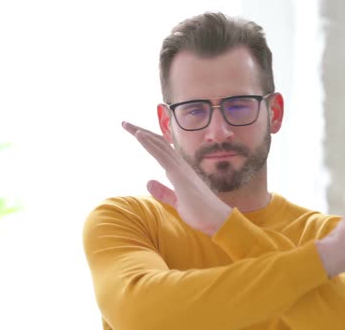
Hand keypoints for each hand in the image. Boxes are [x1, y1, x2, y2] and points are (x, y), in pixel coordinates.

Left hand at [122, 121, 231, 235]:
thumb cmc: (202, 214)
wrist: (218, 221)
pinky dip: (150, 144)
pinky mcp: (180, 175)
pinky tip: (139, 135)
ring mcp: (181, 169)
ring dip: (142, 134)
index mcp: (181, 172)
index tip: (135, 133)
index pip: (162, 151)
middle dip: (141, 132)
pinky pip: (162, 155)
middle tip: (125, 123)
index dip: (149, 141)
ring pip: (159, 145)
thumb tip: (148, 182)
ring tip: (127, 124)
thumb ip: (164, 192)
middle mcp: (182, 167)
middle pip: (159, 144)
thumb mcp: (177, 203)